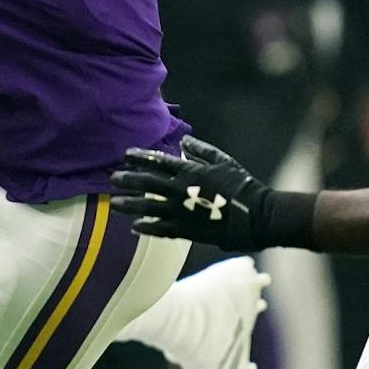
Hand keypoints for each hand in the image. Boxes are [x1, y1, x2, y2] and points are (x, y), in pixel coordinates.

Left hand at [111, 135, 291, 250]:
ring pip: (147, 206)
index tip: (126, 154)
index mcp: (191, 171)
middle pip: (147, 183)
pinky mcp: (186, 230)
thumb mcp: (223, 161)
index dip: (141, 157)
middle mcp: (181, 190)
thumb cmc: (241, 185)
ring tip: (114, 203)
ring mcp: (181, 211)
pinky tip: (134, 227)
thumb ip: (201, 150)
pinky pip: (160, 229)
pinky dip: (146, 227)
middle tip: (113, 178)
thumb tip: (184, 139)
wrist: (255, 215)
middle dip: (128, 180)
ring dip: (129, 204)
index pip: (159, 161)